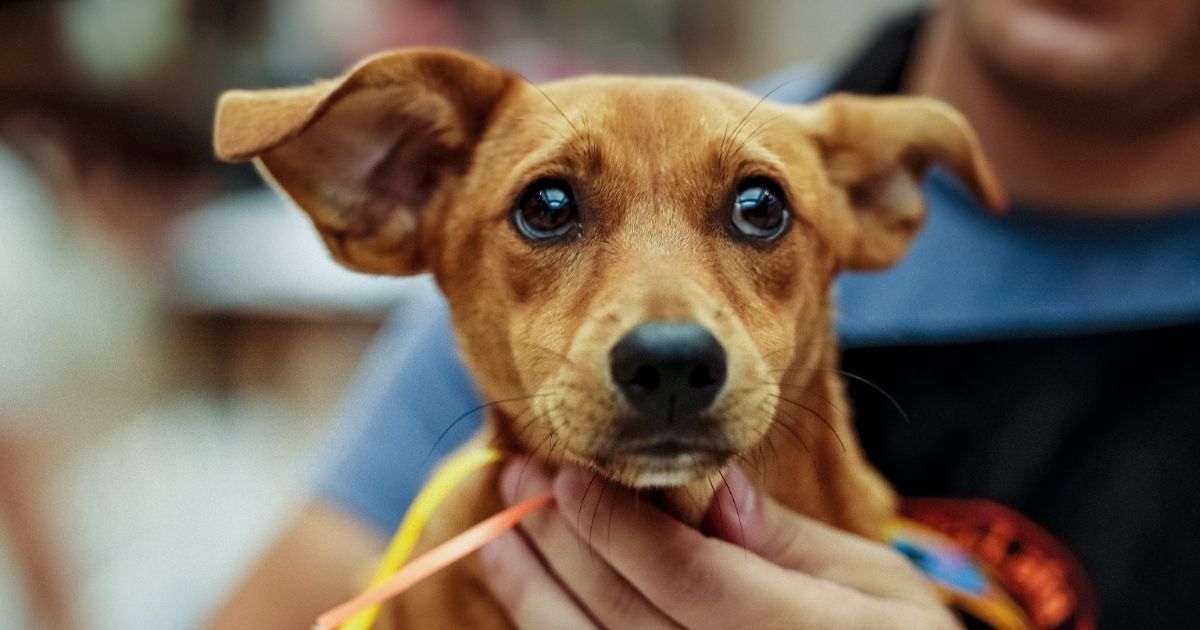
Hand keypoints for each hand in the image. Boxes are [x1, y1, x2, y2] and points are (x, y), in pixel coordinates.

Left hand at [480, 459, 960, 628]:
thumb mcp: (881, 587)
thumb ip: (791, 543)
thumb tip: (710, 486)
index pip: (687, 576)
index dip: (618, 525)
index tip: (568, 474)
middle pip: (624, 615)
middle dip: (561, 543)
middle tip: (519, 481)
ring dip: (535, 597)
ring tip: (501, 539)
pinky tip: (532, 601)